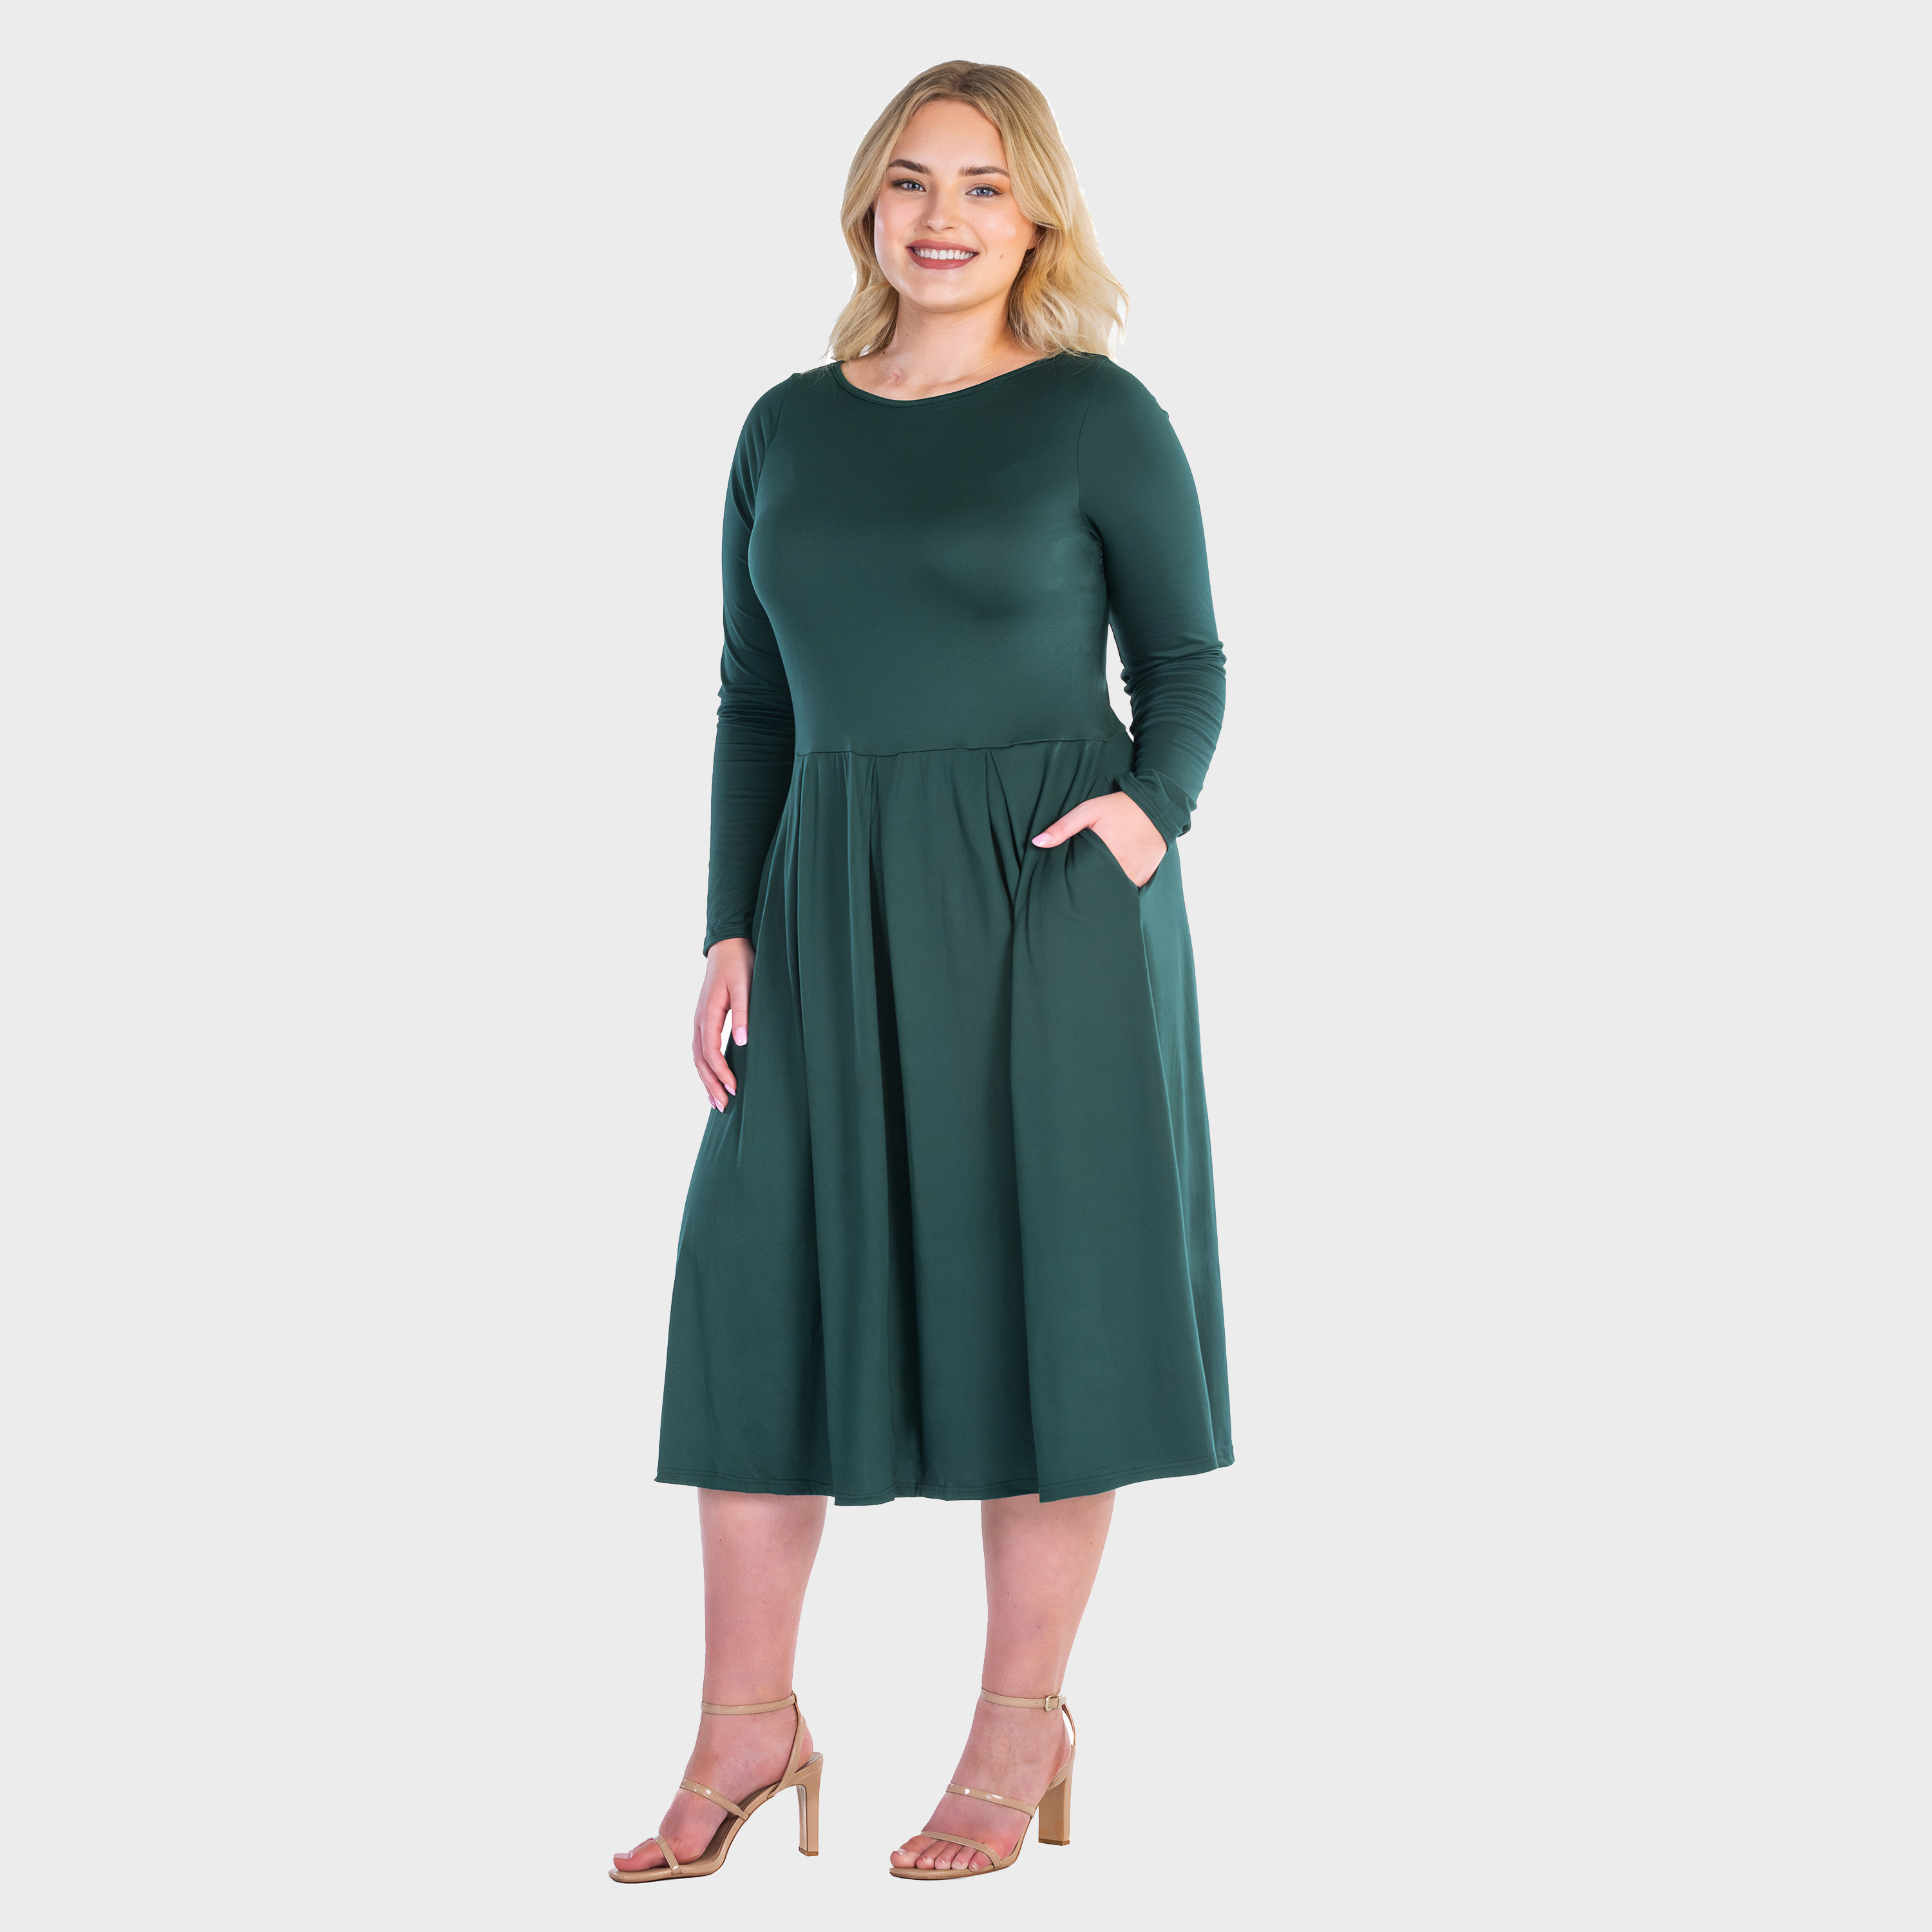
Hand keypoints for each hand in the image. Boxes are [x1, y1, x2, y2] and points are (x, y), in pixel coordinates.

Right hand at [693, 937, 751, 1110]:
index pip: (711, 1050)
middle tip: (722, 1107)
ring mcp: (699, 1020)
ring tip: (715, 1102)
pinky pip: (700, 1049)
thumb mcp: (746, 986)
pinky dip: (705, 1067)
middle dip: (710, 1084)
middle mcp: (699, 1019)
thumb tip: (742, 1043)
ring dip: (705, 1080)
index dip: (721, 1072)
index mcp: (708, 1013)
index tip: (734, 1089)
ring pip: (697, 1057)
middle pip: (700, 1059)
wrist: (728, 946)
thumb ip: (744, 1014)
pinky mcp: (704, 1019)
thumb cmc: (739, 964)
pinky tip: (712, 1079)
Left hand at [1030, 789, 1167, 886]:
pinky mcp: (1145, 877)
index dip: (1074, 880)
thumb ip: (1063, 827)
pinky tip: (1117, 871)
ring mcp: (1135, 876)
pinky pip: (1130, 886)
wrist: (1157, 807)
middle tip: (1085, 876)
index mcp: (1103, 857)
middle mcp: (1120, 871)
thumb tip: (1037, 842)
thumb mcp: (1088, 811)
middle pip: (1098, 887)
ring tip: (1099, 874)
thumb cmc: (1119, 807)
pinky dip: (1122, 882)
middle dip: (1090, 884)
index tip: (1069, 879)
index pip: (1082, 880)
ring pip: (1114, 889)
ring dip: (1106, 884)